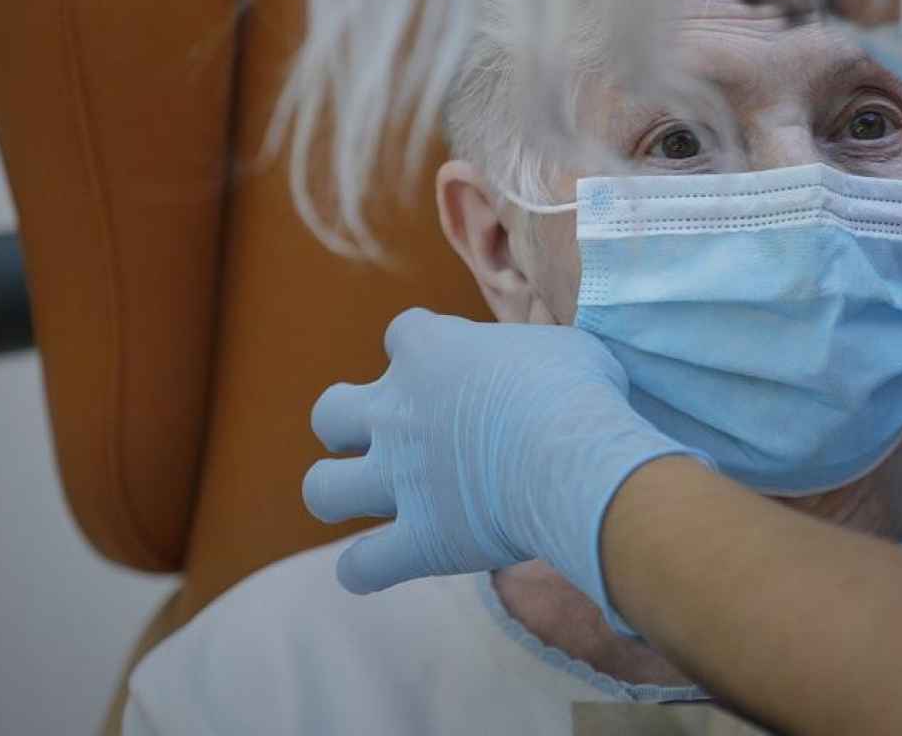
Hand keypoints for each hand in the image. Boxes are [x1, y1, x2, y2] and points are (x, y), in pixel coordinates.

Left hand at [302, 309, 705, 624]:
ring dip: (338, 493)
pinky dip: (365, 570)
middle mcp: (397, 413)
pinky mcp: (417, 539)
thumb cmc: (578, 392)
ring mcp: (399, 478)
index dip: (424, 347)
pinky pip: (362, 567)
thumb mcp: (564, 348)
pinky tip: (382, 566)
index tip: (458, 366)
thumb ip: (533, 356)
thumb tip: (551, 376)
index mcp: (431, 351)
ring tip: (370, 498)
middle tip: (390, 437)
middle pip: (330, 412)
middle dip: (346, 426)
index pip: (404, 332)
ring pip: (323, 489)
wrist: (570, 455)